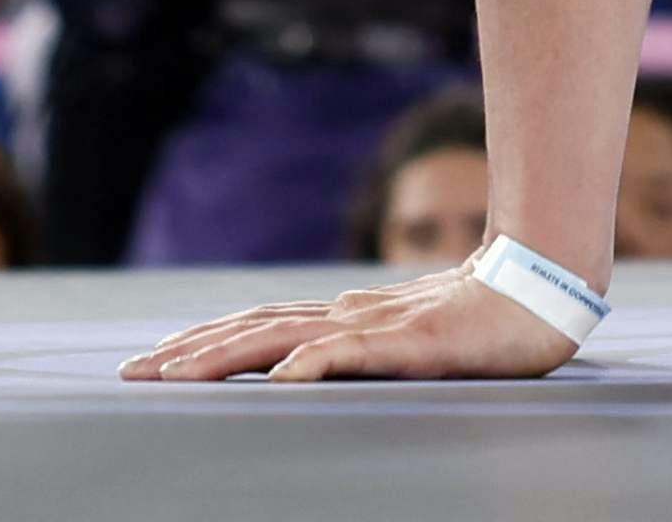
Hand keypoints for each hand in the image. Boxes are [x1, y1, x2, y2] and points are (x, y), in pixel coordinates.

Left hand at [123, 265, 577, 386]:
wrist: (540, 292)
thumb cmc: (477, 317)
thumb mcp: (402, 336)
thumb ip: (355, 341)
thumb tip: (302, 358)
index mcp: (342, 317)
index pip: (255, 327)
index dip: (202, 342)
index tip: (153, 362)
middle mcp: (346, 316)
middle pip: (250, 330)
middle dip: (188, 352)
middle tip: (131, 373)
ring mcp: (375, 327)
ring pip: (283, 340)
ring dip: (224, 358)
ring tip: (175, 376)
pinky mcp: (410, 342)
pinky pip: (352, 354)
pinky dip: (312, 364)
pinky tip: (279, 380)